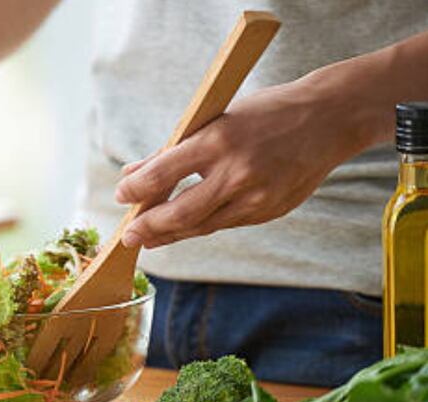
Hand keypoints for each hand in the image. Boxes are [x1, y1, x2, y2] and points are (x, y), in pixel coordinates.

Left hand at [113, 80, 366, 248]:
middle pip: (179, 214)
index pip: (162, 174)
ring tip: (149, 238)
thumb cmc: (265, 113)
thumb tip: (131, 175)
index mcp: (219, 141)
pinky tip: (183, 228)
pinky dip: (201, 226)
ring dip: (170, 235)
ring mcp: (256, 197)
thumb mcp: (215, 119)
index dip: (135, 190)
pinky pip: (225, 224)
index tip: (121, 195)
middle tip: (128, 237)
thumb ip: (172, 150)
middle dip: (148, 228)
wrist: (330, 119)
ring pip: (201, 226)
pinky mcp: (269, 212)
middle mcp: (237, 173)